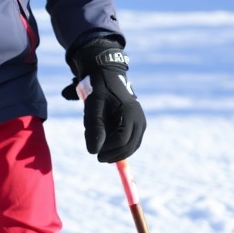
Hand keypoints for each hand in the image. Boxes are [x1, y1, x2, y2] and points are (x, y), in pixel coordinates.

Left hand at [62, 38, 145, 162]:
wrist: (106, 74)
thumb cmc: (98, 89)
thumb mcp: (93, 106)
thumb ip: (94, 127)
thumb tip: (93, 151)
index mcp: (130, 113)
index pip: (122, 139)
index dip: (108, 149)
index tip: (95, 153)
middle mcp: (139, 119)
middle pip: (130, 145)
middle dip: (114, 154)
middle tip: (99, 158)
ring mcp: (140, 121)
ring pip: (132, 144)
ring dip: (118, 150)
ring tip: (103, 152)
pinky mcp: (137, 123)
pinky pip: (131, 139)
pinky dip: (120, 144)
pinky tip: (108, 144)